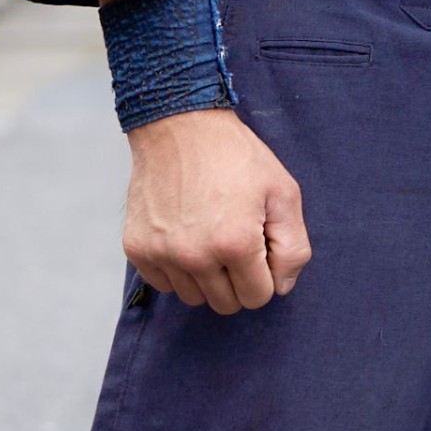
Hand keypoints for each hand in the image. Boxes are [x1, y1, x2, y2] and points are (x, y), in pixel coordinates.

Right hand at [122, 108, 311, 314]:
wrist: (181, 126)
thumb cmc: (235, 157)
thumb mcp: (283, 192)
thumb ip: (293, 247)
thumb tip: (281, 287)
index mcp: (235, 244)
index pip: (258, 297)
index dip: (265, 273)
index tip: (260, 244)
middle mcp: (194, 256)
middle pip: (225, 304)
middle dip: (238, 279)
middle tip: (237, 238)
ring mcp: (161, 254)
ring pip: (194, 298)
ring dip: (207, 276)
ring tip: (211, 234)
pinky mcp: (137, 249)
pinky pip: (164, 284)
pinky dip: (178, 269)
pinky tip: (187, 234)